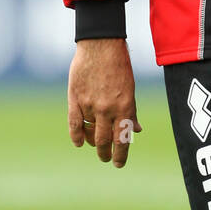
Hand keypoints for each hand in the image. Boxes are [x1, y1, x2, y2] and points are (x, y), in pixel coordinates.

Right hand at [67, 38, 140, 167]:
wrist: (101, 45)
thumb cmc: (119, 66)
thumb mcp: (130, 89)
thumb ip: (131, 111)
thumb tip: (136, 130)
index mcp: (125, 107)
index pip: (122, 139)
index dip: (121, 155)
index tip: (118, 164)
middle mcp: (108, 109)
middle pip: (105, 141)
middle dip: (106, 153)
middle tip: (106, 158)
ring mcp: (90, 105)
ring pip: (90, 133)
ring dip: (92, 143)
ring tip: (94, 146)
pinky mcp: (75, 99)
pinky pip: (74, 124)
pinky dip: (76, 136)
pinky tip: (78, 143)